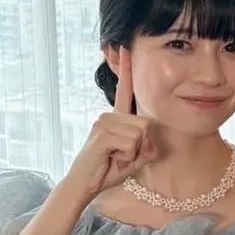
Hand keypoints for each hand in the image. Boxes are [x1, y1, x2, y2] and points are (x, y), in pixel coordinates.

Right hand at [61, 50, 156, 204]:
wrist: (84, 185)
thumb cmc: (107, 171)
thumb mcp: (134, 158)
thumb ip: (147, 147)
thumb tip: (150, 140)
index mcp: (116, 119)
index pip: (124, 91)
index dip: (126, 70)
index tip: (124, 48)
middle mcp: (108, 116)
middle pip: (146, 125)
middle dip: (142, 147)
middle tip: (122, 157)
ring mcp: (103, 123)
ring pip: (140, 135)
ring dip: (133, 154)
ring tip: (114, 158)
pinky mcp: (101, 134)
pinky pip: (131, 144)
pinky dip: (126, 157)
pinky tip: (110, 159)